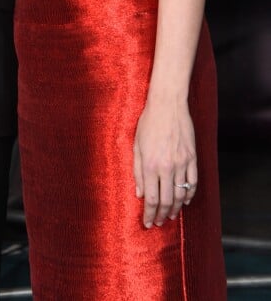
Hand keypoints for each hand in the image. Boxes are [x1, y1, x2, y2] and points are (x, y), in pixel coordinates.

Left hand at [133, 99, 196, 228]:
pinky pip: (193, 182)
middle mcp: (166, 167)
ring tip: (170, 215)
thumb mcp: (136, 145)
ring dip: (176, 208)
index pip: (151, 198)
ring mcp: (182, 163)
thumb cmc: (148, 123)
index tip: (147, 223)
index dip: (149, 214)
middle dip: (161, 215)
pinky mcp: (192, 158)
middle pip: (166, 201)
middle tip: (158, 223)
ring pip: (181, 194)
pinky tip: (184, 200)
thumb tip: (139, 193)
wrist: (168, 105)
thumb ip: (137, 171)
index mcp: (150, 165)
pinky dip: (189, 194)